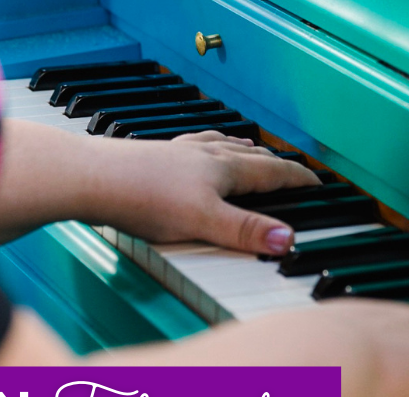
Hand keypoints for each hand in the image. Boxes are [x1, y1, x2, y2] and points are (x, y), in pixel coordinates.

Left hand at [96, 131, 319, 253]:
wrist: (90, 177)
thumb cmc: (142, 197)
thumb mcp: (202, 221)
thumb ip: (245, 232)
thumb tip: (288, 239)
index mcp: (224, 169)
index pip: (272, 172)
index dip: (298, 179)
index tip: (318, 183)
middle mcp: (205, 155)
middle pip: (251, 157)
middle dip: (276, 163)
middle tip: (294, 169)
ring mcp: (178, 153)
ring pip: (221, 146)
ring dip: (243, 150)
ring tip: (252, 149)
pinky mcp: (154, 155)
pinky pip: (192, 146)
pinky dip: (207, 147)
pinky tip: (194, 151)